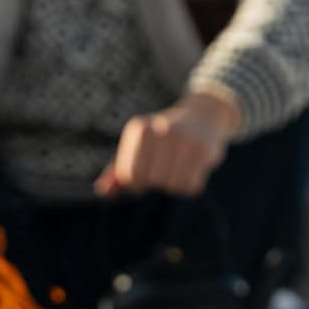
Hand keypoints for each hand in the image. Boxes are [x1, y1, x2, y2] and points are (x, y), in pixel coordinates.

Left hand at [95, 90, 242, 198]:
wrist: (204, 116)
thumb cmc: (165, 138)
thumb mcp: (138, 147)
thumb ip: (118, 170)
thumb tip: (103, 192)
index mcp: (140, 129)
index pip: (128, 175)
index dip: (137, 183)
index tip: (148, 174)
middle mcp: (160, 131)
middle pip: (150, 181)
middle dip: (157, 182)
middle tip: (166, 170)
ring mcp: (183, 139)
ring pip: (171, 186)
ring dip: (175, 185)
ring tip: (180, 168)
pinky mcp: (203, 150)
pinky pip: (190, 186)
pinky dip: (190, 186)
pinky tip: (193, 170)